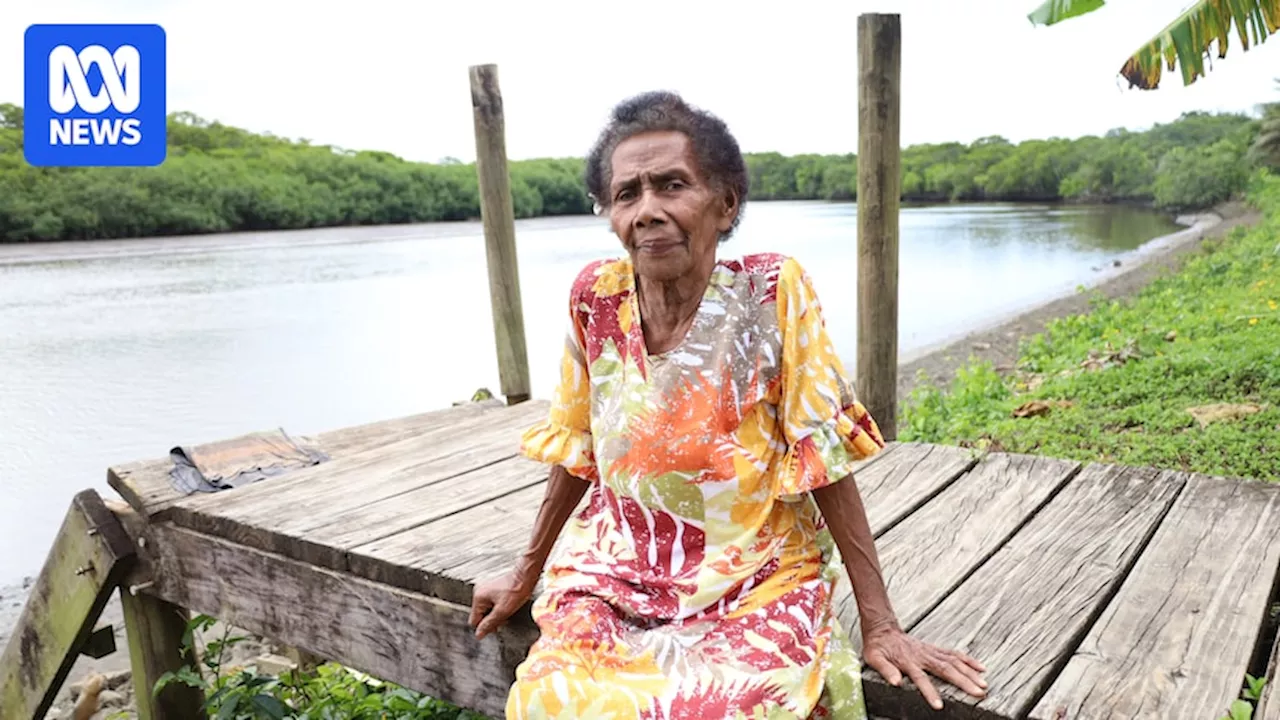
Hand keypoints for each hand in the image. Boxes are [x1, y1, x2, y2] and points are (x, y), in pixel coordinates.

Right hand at [469, 569, 535, 639]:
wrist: (525, 576)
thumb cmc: (516, 590)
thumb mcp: (503, 612)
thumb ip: (489, 624)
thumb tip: (479, 634)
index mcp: (478, 597)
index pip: (474, 621)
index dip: (484, 627)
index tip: (496, 627)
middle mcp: (479, 591)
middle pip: (480, 615)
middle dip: (491, 619)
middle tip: (504, 618)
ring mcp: (485, 588)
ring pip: (487, 609)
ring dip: (496, 613)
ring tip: (507, 609)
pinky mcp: (492, 588)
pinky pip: (491, 603)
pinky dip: (498, 606)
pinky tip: (507, 604)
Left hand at [862, 621, 987, 710]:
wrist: (882, 629)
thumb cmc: (878, 647)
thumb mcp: (874, 658)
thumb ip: (885, 670)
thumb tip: (895, 682)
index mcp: (908, 662)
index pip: (921, 678)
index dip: (930, 692)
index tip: (939, 705)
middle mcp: (923, 656)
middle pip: (946, 669)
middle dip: (963, 682)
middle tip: (978, 693)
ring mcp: (930, 651)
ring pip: (954, 661)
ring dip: (969, 673)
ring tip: (983, 684)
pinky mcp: (935, 649)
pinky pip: (955, 654)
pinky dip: (968, 660)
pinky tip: (980, 667)